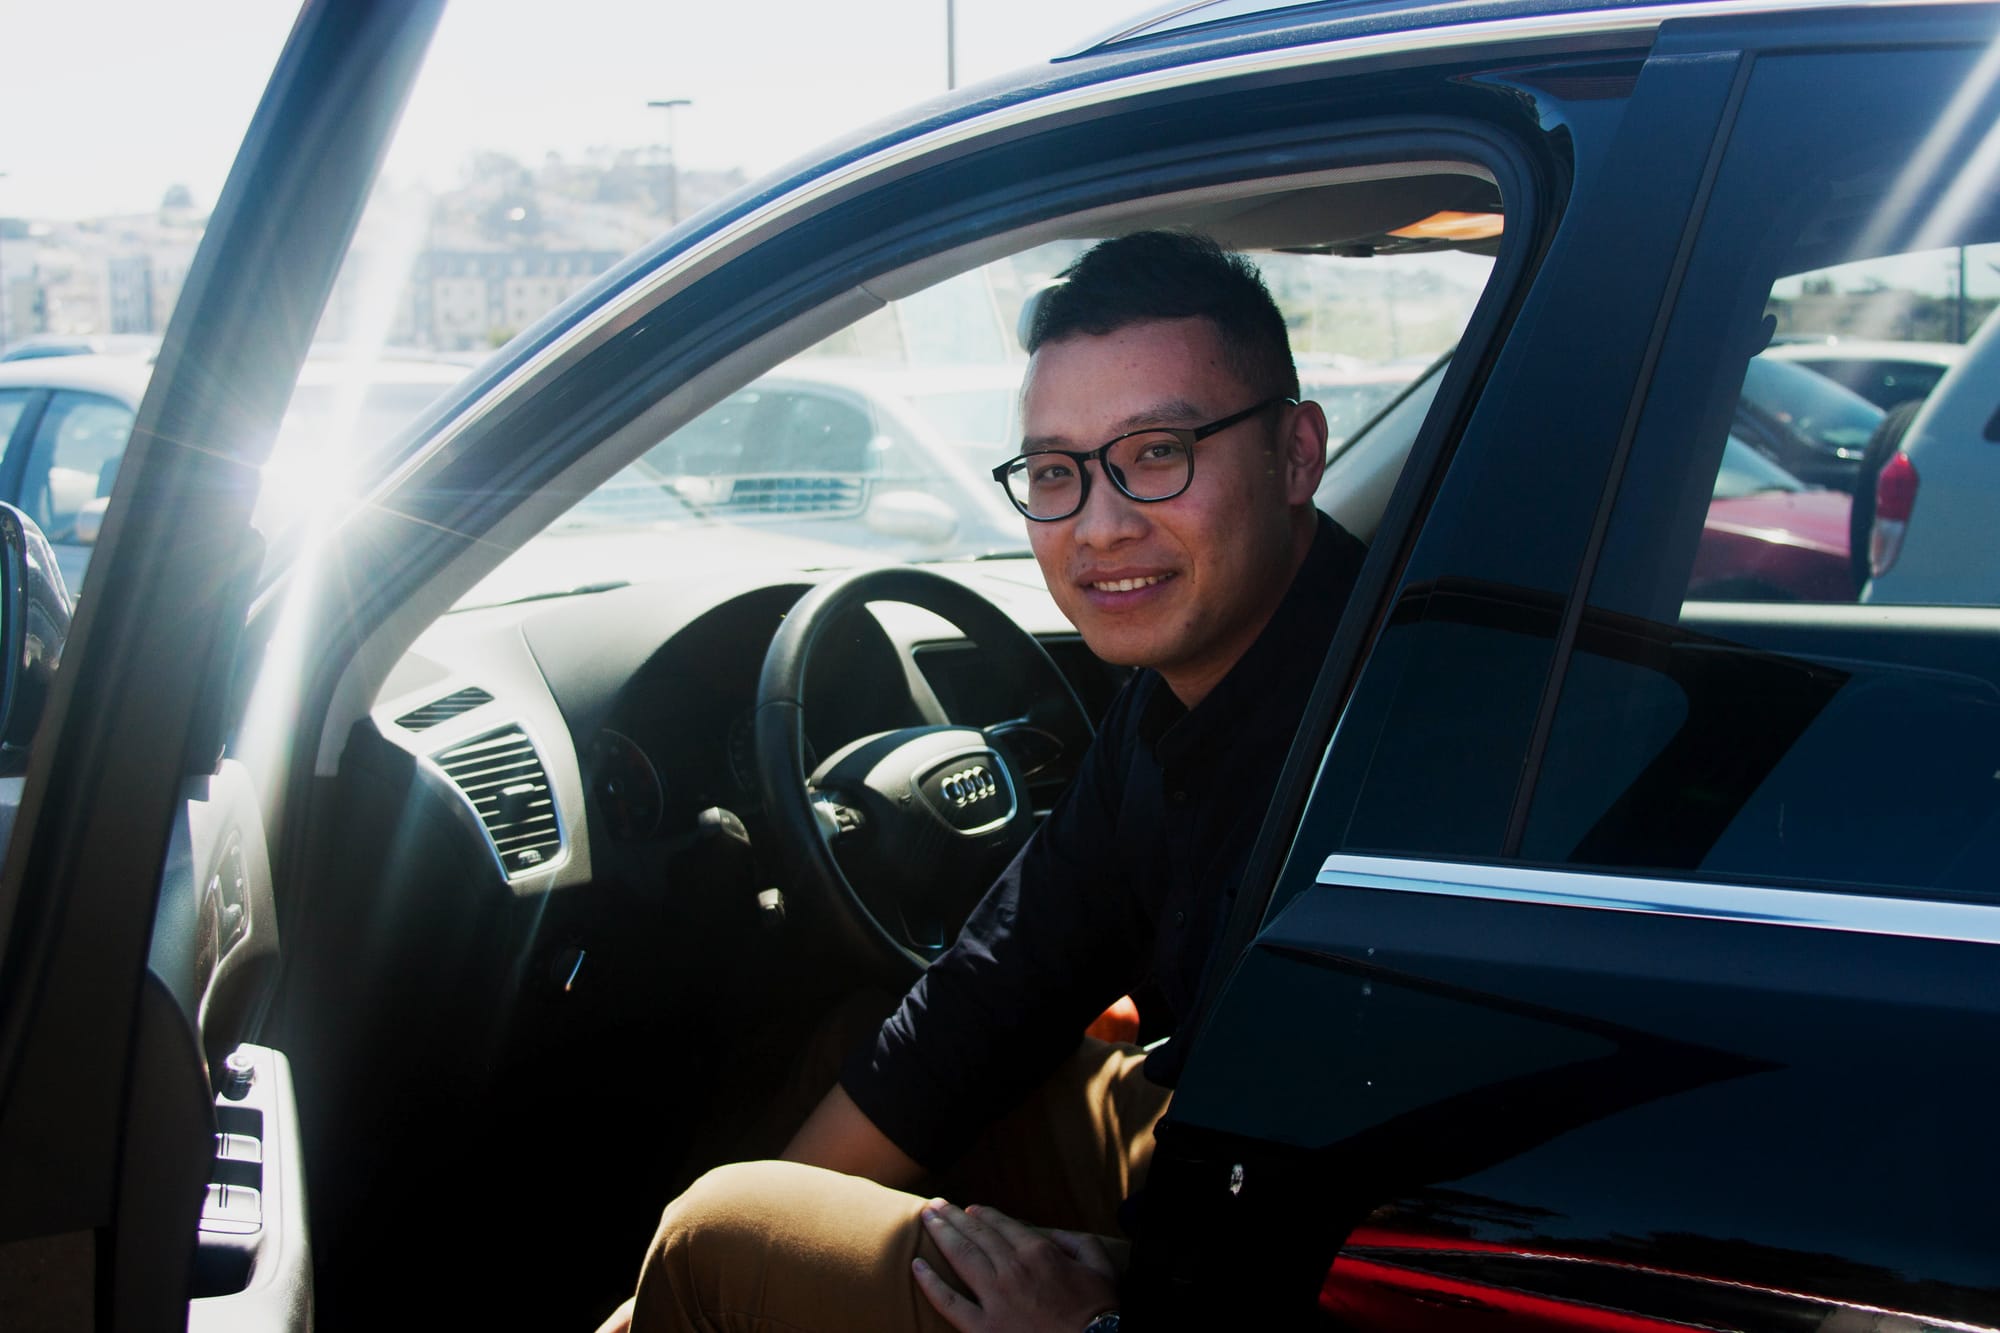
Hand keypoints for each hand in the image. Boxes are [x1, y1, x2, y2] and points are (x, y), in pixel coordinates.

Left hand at [912, 1200, 1118, 1332]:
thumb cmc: (1099, 1311)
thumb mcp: (1100, 1266)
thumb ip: (1077, 1241)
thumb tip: (1053, 1233)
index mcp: (1038, 1252)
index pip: (1002, 1225)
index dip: (982, 1214)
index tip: (968, 1209)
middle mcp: (1012, 1269)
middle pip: (975, 1234)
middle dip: (952, 1216)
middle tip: (934, 1204)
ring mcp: (995, 1298)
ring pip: (960, 1256)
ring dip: (940, 1233)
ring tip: (925, 1218)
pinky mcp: (983, 1328)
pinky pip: (948, 1302)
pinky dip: (929, 1283)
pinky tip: (916, 1266)